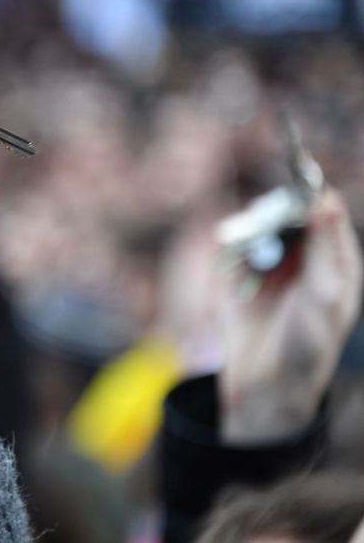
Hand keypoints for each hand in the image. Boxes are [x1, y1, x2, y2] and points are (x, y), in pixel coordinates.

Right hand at [219, 189, 362, 443]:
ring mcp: (267, 264)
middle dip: (276, 211)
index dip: (312, 194)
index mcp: (333, 260)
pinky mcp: (235, 274)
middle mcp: (300, 256)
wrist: (264, 383)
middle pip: (287, 212)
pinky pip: (230, 245)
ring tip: (255, 251)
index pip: (325, 212)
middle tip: (269, 219)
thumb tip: (325, 200)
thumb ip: (322, 246)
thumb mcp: (324, 293)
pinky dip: (231, 246)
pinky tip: (238, 265)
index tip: (299, 179)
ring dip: (252, 230)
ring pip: (256, 225)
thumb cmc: (308, 343)